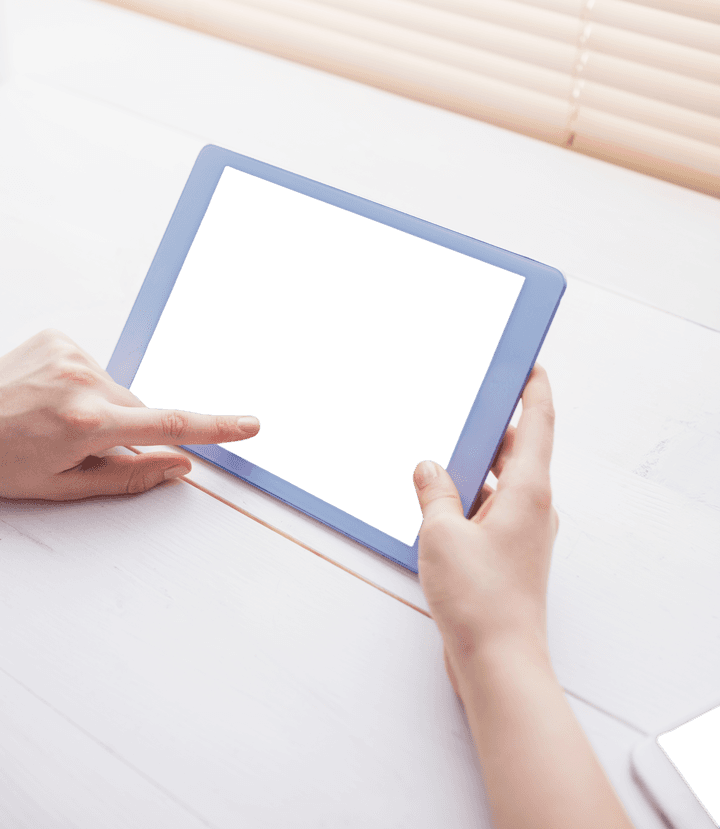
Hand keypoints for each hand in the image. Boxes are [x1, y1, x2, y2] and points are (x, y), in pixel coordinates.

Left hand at [0, 329, 259, 499]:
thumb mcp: (61, 487)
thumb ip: (128, 477)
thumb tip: (180, 466)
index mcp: (88, 425)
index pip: (169, 426)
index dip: (215, 429)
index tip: (248, 427)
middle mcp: (84, 382)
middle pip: (137, 409)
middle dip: (123, 429)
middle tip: (76, 445)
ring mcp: (71, 354)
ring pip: (115, 388)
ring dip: (100, 405)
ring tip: (52, 418)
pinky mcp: (59, 337)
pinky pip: (92, 366)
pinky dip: (81, 383)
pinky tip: (47, 395)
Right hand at [413, 366, 556, 693]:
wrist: (498, 663)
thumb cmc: (478, 600)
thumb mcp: (441, 534)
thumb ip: (434, 493)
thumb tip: (430, 470)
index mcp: (528, 491)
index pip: (539, 423)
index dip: (535, 389)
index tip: (530, 363)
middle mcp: (534, 508)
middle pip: (518, 451)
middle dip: (492, 428)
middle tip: (466, 405)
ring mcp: (524, 533)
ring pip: (502, 483)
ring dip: (477, 468)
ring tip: (442, 453)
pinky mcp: (510, 556)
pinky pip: (492, 511)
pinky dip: (471, 499)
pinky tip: (441, 502)